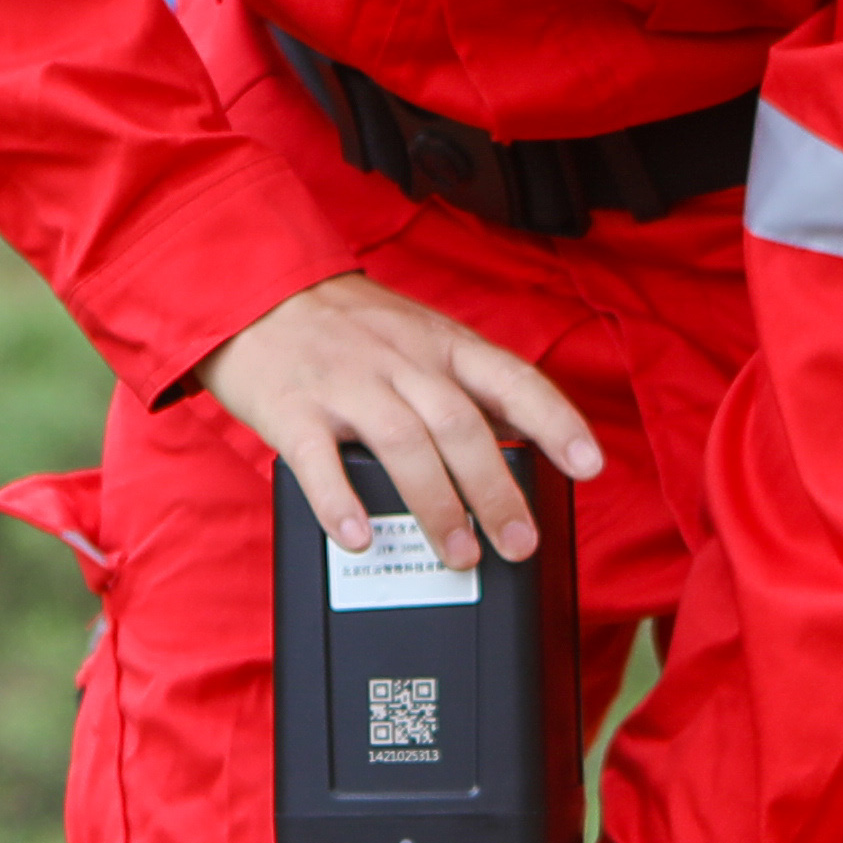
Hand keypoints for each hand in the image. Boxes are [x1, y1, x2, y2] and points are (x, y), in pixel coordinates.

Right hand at [185, 273, 600, 563]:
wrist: (255, 288)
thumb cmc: (347, 327)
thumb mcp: (418, 335)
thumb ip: (464, 384)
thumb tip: (527, 440)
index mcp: (441, 344)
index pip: (512, 379)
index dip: (555, 421)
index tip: (588, 465)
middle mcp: (400, 360)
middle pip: (461, 425)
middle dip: (497, 490)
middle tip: (519, 543)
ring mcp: (346, 384)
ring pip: (405, 444)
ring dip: (437, 506)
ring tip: (459, 554)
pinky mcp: (293, 409)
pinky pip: (319, 461)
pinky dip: (341, 502)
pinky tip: (361, 539)